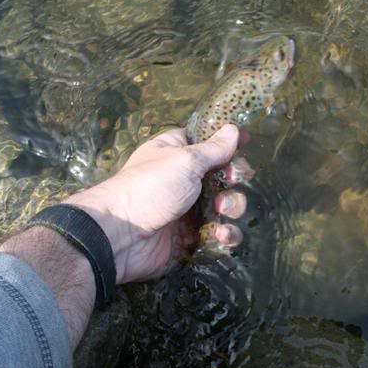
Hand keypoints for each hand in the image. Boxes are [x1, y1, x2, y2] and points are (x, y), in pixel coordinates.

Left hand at [65, 124, 248, 283]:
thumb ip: (213, 149)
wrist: (121, 235)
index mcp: (179, 154)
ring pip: (226, 206)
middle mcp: (186, 180)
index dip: (228, 142)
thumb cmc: (151, 187)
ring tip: (222, 209)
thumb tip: (234, 129)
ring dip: (232, 206)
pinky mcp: (192, 238)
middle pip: (224, 175)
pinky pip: (219, 235)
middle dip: (235, 177)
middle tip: (231, 179)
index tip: (246, 142)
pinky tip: (221, 234)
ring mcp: (190, 210)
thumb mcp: (184, 160)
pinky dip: (226, 234)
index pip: (209, 143)